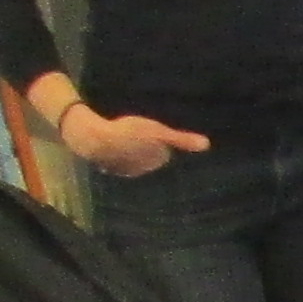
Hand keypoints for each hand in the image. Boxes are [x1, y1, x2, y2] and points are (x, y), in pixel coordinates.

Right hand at [65, 107, 208, 178]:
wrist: (96, 140)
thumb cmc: (130, 134)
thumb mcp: (159, 132)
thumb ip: (182, 139)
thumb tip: (207, 145)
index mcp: (156, 161)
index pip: (165, 151)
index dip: (160, 139)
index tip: (154, 131)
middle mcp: (143, 170)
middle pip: (151, 156)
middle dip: (148, 147)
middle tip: (139, 131)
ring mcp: (124, 170)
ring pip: (135, 159)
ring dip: (132, 149)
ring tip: (126, 135)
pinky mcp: (108, 167)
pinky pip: (118, 160)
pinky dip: (117, 152)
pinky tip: (113, 142)